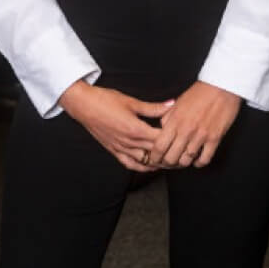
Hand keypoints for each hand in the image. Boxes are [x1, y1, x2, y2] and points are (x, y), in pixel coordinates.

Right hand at [58, 80, 173, 172]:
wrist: (84, 105)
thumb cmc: (105, 100)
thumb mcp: (132, 102)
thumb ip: (153, 107)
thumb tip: (172, 104)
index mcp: (135, 129)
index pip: (160, 139)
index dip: (174, 141)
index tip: (185, 140)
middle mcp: (129, 142)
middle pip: (155, 154)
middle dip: (170, 155)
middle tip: (184, 156)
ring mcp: (120, 148)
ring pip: (144, 162)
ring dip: (158, 164)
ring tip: (171, 163)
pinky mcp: (114, 151)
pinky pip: (130, 164)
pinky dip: (142, 167)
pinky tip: (150, 166)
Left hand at [150, 81, 241, 168]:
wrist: (221, 86)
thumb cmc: (199, 93)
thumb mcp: (178, 103)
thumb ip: (167, 117)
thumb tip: (161, 130)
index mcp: (175, 120)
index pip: (159, 146)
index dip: (155, 157)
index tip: (154, 160)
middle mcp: (186, 130)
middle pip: (171, 158)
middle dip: (167, 163)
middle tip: (168, 162)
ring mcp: (201, 136)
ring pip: (187, 160)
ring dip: (183, 163)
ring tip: (182, 160)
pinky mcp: (214, 139)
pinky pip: (204, 159)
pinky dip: (199, 163)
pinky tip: (197, 160)